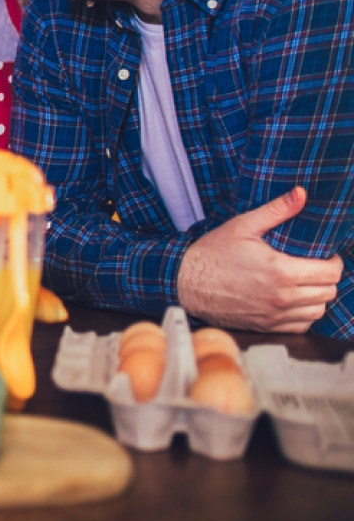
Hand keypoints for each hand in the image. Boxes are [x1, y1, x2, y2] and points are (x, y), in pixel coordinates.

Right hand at [177, 187, 342, 332]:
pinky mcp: (266, 327)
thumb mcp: (242, 226)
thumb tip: (300, 194)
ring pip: (317, 311)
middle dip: (327, 279)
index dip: (334, 262)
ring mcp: (274, 316)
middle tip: (316, 267)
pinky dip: (303, 315)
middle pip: (328, 293)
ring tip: (306, 284)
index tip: (326, 256)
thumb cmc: (212, 253)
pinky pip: (301, 326)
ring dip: (317, 297)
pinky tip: (293, 301)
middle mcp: (281, 297)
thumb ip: (276, 210)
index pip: (330, 273)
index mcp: (280, 271)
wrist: (186, 282)